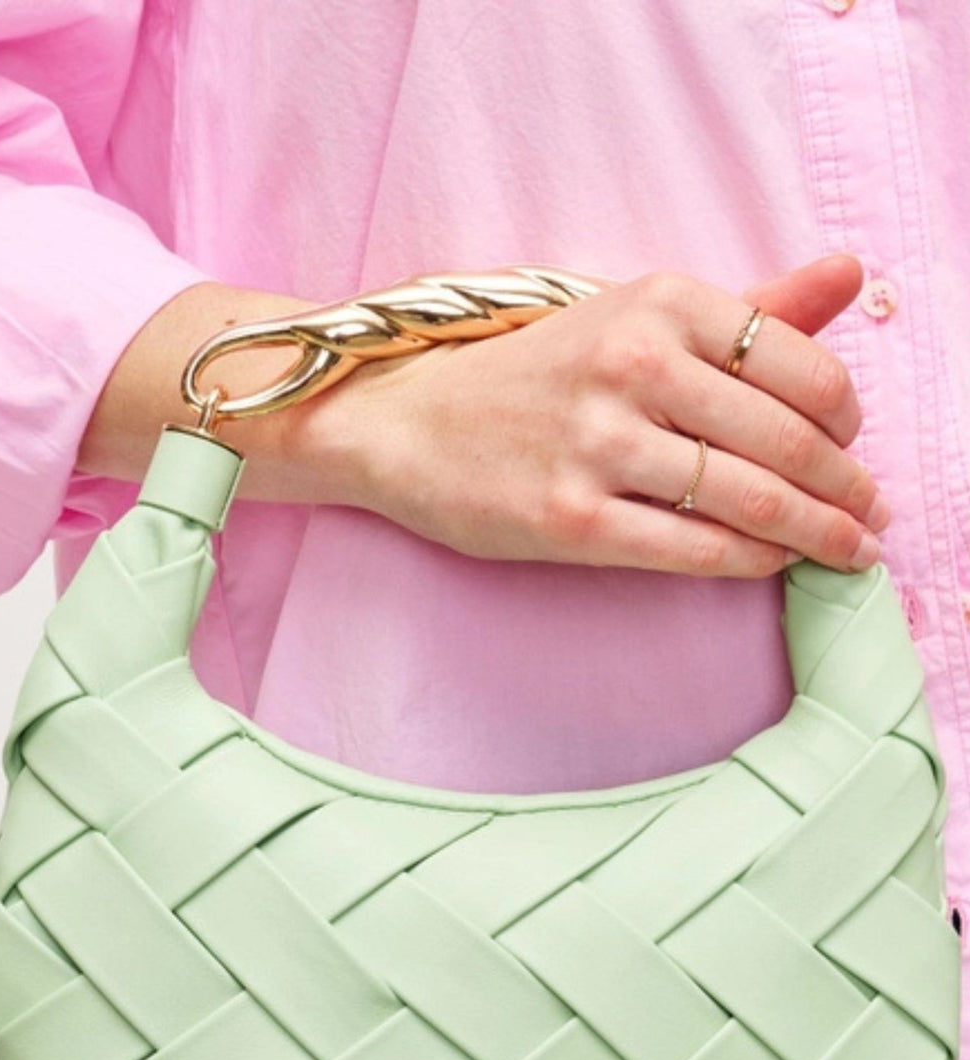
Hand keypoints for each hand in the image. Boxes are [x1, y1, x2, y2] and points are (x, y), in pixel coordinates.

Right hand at [304, 253, 887, 576]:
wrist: (410, 422)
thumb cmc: (534, 375)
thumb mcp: (634, 317)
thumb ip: (747, 306)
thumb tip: (851, 273)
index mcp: (659, 302)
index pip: (799, 363)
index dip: (846, 415)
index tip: (852, 444)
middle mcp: (634, 364)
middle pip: (787, 437)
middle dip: (847, 487)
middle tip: (871, 515)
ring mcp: (599, 444)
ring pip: (750, 498)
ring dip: (818, 533)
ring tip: (849, 550)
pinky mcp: (570, 519)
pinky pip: (694, 548)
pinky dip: (752, 561)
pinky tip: (775, 564)